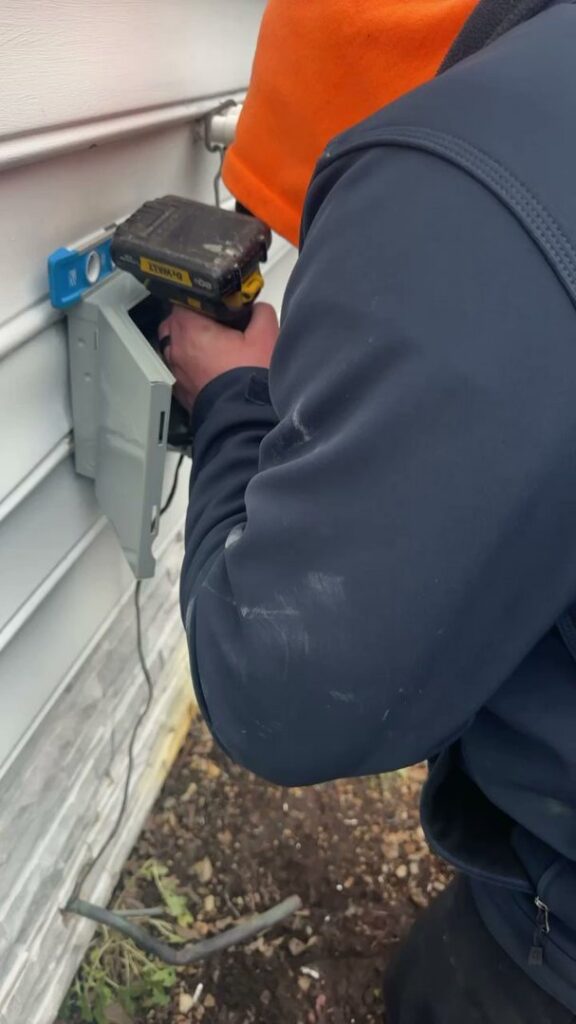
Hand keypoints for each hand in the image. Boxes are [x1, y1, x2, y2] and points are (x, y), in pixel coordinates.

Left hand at [158, 303, 278, 410]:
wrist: (244, 419)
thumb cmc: (249, 379)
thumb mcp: (265, 335)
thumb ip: (260, 312)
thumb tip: (257, 309)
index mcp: (190, 329)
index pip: (184, 299)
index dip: (201, 299)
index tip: (216, 304)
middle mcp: (177, 349)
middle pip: (175, 323)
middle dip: (192, 321)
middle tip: (215, 324)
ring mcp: (176, 372)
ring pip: (176, 348)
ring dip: (189, 344)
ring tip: (213, 347)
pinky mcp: (181, 390)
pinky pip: (181, 369)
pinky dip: (191, 365)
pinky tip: (211, 368)